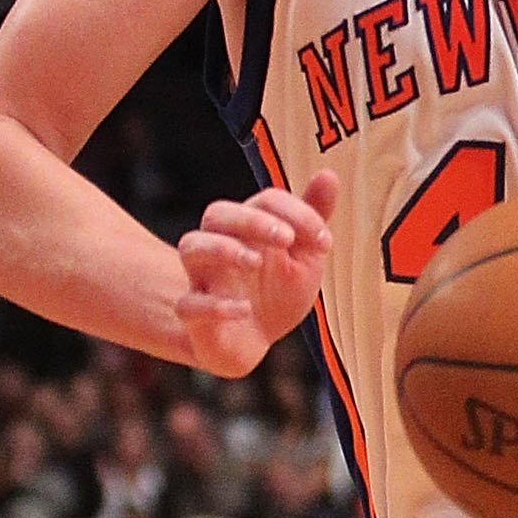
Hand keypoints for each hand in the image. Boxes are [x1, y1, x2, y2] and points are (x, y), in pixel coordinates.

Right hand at [176, 171, 337, 375]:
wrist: (253, 343)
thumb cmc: (276, 293)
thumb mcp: (303, 257)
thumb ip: (311, 219)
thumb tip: (328, 175)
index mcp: (249, 228)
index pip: (264, 202)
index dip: (295, 213)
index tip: (324, 240)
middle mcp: (220, 246)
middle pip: (218, 214)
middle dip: (252, 220)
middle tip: (286, 239)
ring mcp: (204, 279)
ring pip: (191, 247)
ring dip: (222, 249)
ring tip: (254, 262)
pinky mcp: (195, 317)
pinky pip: (189, 305)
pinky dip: (214, 306)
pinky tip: (243, 309)